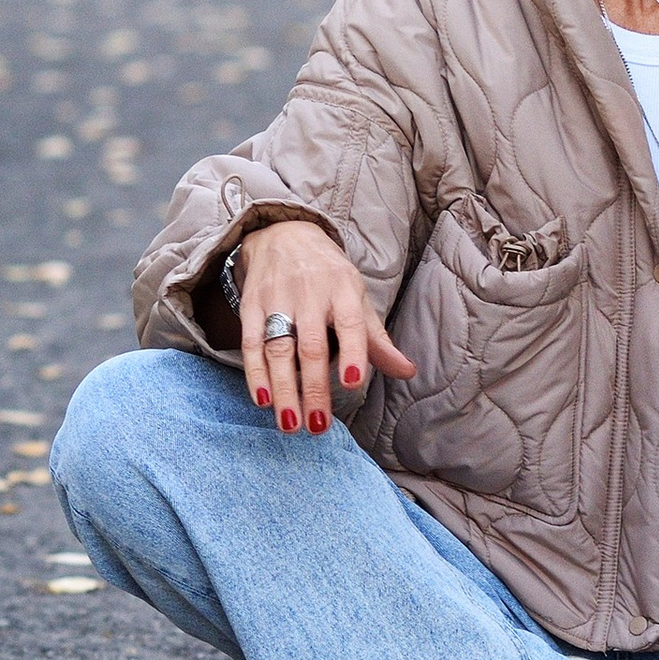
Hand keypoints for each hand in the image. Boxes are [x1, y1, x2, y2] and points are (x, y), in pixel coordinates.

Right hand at [231, 223, 415, 435]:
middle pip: (311, 346)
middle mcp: (310, 294)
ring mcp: (278, 299)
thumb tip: (408, 371)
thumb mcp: (356, 298)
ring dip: (284, 390)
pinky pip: (251, 343)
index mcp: (343, 291)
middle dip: (314, 388)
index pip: (351, 324)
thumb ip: (377, 340)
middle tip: (318, 425)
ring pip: (279, 349)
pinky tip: (262, 400)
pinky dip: (255, 373)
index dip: (353, 353)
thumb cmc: (328, 275)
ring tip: (292, 425)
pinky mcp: (251, 304)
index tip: (352, 384)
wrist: (282, 234)